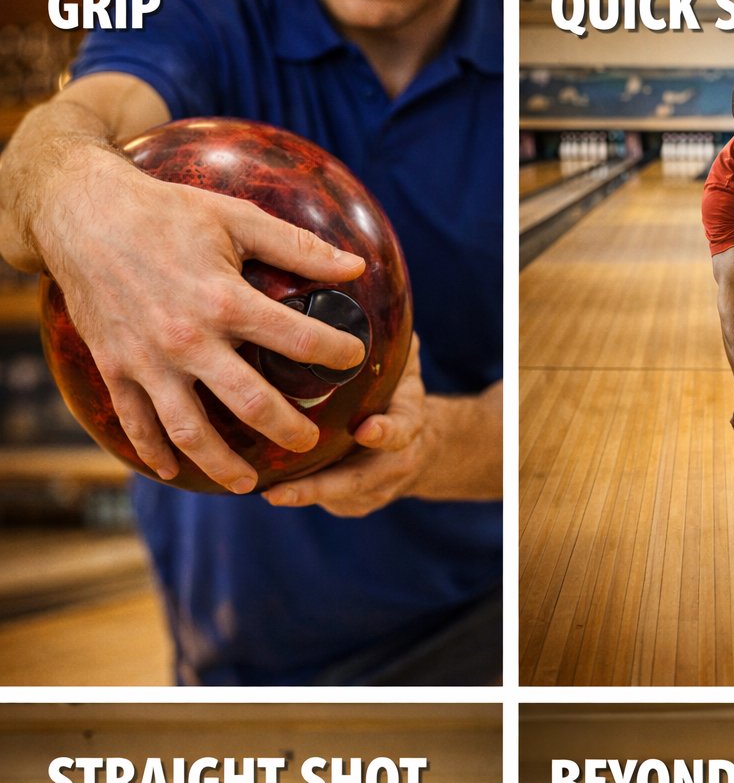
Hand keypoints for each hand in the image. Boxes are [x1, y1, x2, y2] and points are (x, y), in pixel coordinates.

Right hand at [35, 148, 367, 492]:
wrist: (80, 212)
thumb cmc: (164, 211)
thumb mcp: (234, 217)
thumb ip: (297, 247)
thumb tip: (355, 266)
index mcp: (225, 300)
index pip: (298, 341)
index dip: (335, 353)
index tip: (354, 360)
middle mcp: (189, 339)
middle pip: (251, 404)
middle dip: (288, 431)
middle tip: (310, 444)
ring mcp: (149, 360)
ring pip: (191, 431)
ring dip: (223, 464)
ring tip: (249, 483)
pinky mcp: (116, 368)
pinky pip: (136, 423)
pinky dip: (153, 453)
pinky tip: (173, 471)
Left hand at [263, 334, 427, 514]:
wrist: (420, 441)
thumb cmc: (399, 389)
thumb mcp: (403, 359)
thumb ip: (386, 335)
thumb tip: (352, 279)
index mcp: (407, 423)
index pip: (400, 430)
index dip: (385, 432)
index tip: (366, 429)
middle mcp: (393, 462)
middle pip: (357, 481)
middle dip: (319, 487)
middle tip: (281, 490)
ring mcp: (374, 488)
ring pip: (337, 496)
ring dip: (302, 494)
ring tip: (268, 493)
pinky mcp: (353, 503)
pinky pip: (326, 500)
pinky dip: (300, 495)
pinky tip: (265, 489)